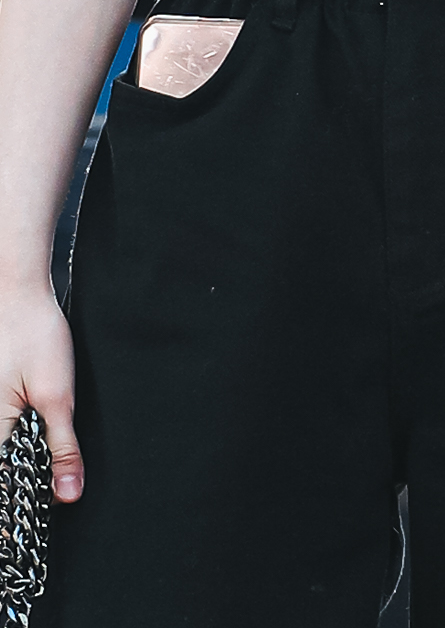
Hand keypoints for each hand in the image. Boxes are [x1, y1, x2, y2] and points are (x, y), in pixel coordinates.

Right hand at [0, 281, 83, 500]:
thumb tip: (68, 493)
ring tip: (37, 465)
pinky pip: (3, 429)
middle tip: (43, 499)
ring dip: (18, 460)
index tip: (28, 525)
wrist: (17, 290)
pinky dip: (15, 439)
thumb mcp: (58, 396)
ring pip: (5, 450)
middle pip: (4, 467)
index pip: (4, 485)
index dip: (16, 508)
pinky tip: (28, 434)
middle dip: (20, 482)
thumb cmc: (33, 335)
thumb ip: (63, 447)